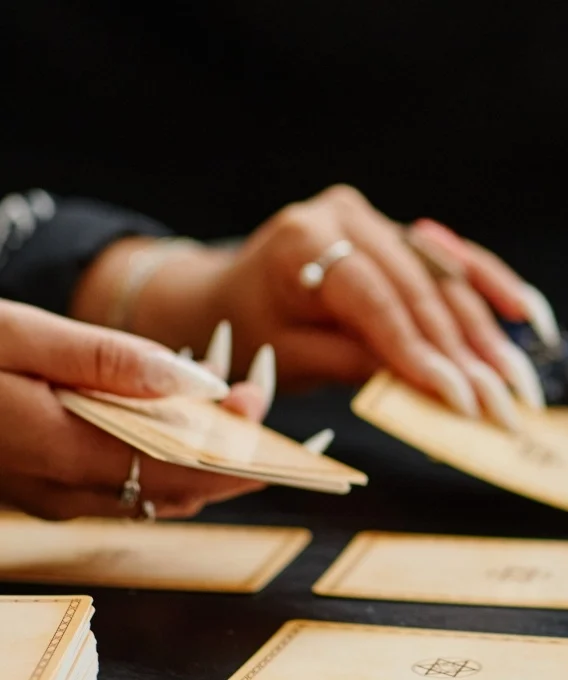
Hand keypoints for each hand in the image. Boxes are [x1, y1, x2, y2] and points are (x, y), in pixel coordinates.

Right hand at [0, 301, 276, 519]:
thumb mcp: (18, 336)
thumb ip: (108, 360)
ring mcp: (51, 495)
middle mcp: (61, 491)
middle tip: (253, 392)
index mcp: (60, 454)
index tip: (278, 427)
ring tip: (225, 396)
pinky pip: (122, 480)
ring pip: (153, 488)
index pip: (180, 475)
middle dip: (230, 448)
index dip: (240, 458)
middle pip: (177, 486)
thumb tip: (198, 380)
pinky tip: (169, 408)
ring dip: (198, 450)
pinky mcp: (43, 484)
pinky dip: (160, 451)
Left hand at [86, 185, 554, 430]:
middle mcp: (345, 216)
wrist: (227, 294)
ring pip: (447, 278)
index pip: (377, 301)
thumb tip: (427, 385)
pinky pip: (454, 260)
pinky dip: (492, 287)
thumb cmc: (249, 330)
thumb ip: (353, 361)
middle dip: (466, 355)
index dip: (422, 354)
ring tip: (520, 381)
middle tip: (503, 406)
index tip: (461, 400)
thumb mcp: (286, 355)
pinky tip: (527, 315)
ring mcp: (377, 218)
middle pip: (421, 291)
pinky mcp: (400, 231)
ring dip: (488, 334)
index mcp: (302, 238)